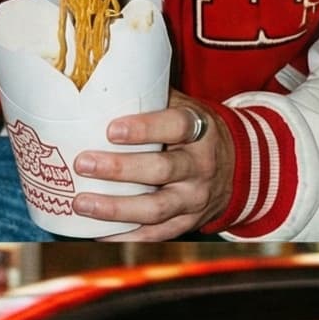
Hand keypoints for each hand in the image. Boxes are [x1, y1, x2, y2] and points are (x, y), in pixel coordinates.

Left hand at [72, 91, 234, 237]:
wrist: (238, 168)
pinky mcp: (187, 223)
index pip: (176, 126)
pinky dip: (123, 236)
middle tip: (82, 163)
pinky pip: (154, 235)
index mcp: (200, 131)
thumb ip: (152, 98)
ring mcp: (195, 199)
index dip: (144, 129)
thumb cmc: (194, 132)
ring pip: (155, 208)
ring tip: (80, 203)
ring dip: (115, 208)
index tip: (111, 129)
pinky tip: (95, 232)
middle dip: (119, 169)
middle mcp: (201, 166)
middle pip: (161, 170)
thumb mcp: (185, 108)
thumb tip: (99, 82)